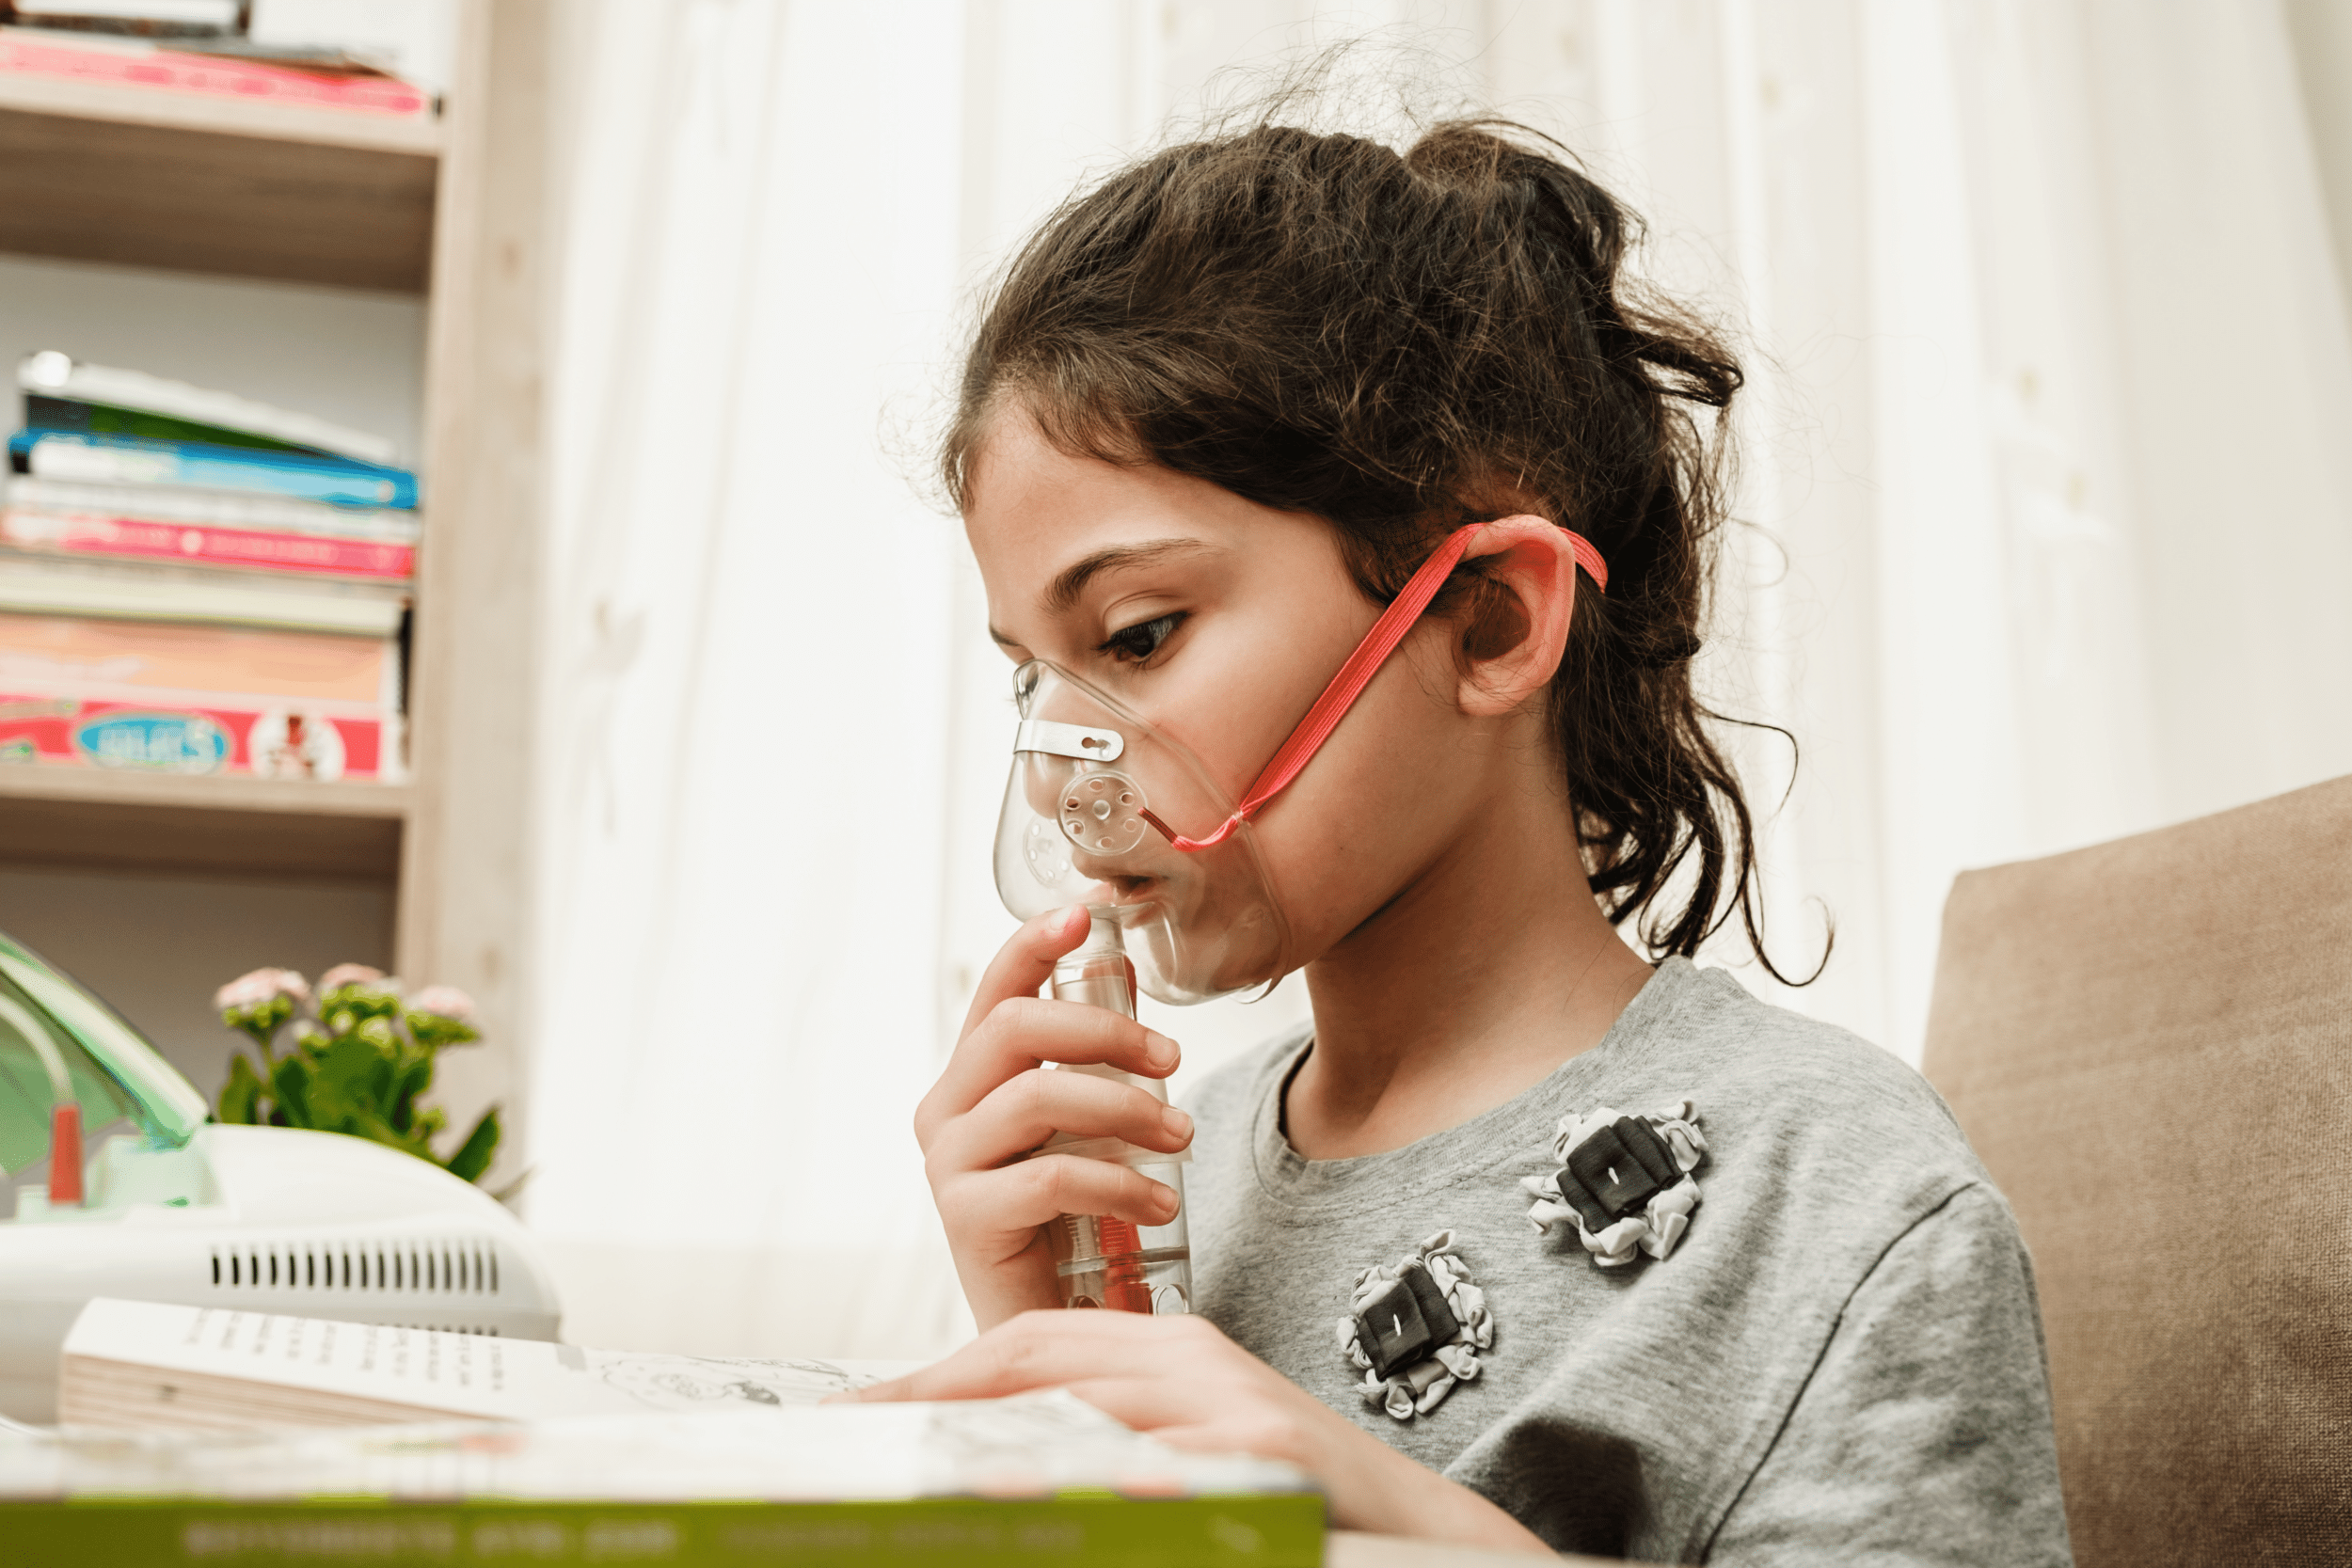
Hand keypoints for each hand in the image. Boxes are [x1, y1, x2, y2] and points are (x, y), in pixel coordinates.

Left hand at [842, 1312, 1550, 1553]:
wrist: (1423, 1533)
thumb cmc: (1292, 1496)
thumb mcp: (1189, 1451)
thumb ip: (1110, 1439)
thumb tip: (1000, 1463)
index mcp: (1164, 1351)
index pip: (1026, 1345)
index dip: (935, 1376)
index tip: (858, 1413)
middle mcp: (1188, 1360)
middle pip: (1033, 1363)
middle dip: (930, 1397)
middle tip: (848, 1435)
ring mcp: (1225, 1402)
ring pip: (1077, 1408)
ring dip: (984, 1441)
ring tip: (906, 1476)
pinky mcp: (1260, 1447)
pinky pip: (1150, 1465)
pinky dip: (1086, 1482)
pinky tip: (1029, 1499)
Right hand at [917, 906, 1194, 1330]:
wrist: (1053, 1323)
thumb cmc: (1072, 1223)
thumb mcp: (1086, 1128)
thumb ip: (1093, 1064)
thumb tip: (1132, 985)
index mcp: (971, 1079)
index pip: (994, 991)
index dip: (1034, 944)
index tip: (1086, 916)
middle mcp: (945, 1112)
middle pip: (1014, 1027)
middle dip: (1106, 1031)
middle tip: (1173, 1061)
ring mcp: (948, 1165)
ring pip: (1037, 1095)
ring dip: (1126, 1109)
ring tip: (1182, 1140)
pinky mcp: (965, 1220)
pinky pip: (1049, 1175)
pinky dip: (1118, 1182)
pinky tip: (1158, 1201)